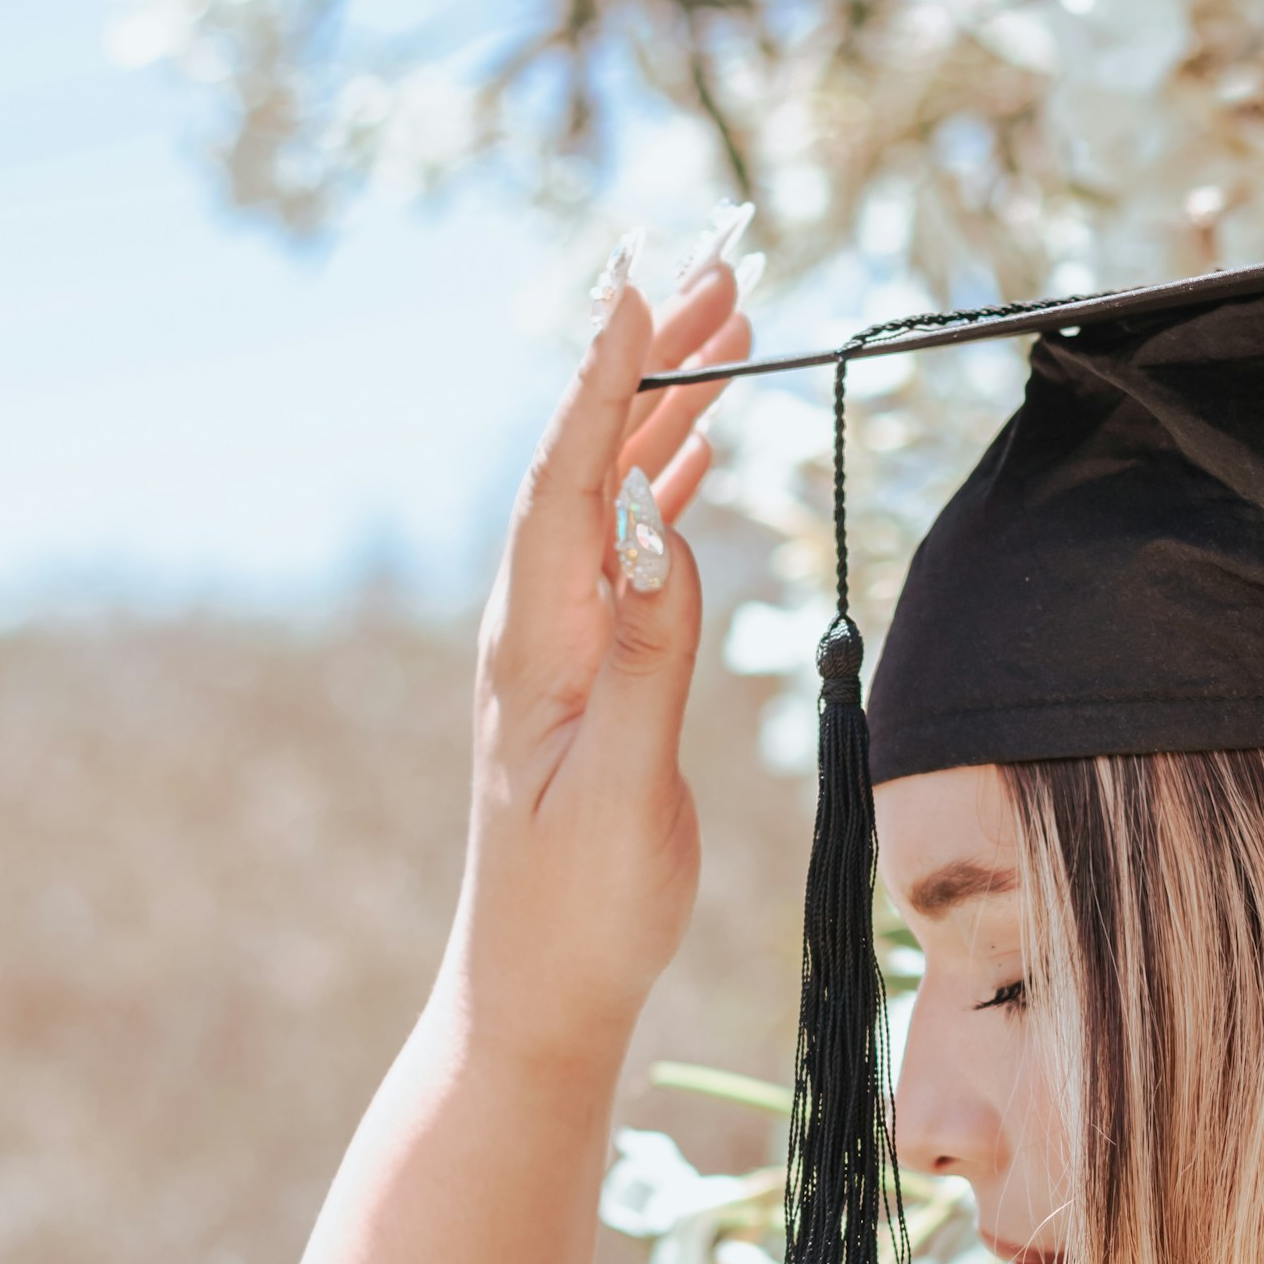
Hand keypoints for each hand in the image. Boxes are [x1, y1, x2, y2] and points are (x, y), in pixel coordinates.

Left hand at [286, 244, 754, 1263]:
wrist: (537, 991)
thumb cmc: (578, 908)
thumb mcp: (619, 787)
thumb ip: (645, 657)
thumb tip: (662, 528)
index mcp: (537, 641)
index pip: (569, 480)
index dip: (607, 381)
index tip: (642, 290)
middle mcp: (539, 626)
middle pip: (590, 462)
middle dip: (648, 363)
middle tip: (718, 273)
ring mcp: (561, 647)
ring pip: (612, 496)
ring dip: (663, 409)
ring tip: (726, 328)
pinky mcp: (588, 677)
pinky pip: (627, 551)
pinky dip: (665, 486)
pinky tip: (701, 456)